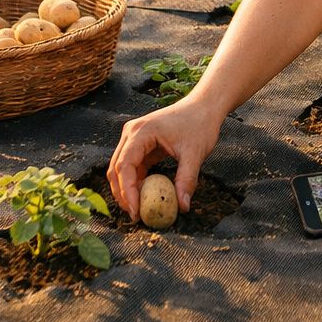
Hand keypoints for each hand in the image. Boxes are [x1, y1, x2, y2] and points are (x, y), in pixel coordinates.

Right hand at [107, 96, 224, 220]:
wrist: (204, 106)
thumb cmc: (200, 124)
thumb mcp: (195, 153)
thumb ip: (187, 180)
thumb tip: (183, 207)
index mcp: (141, 132)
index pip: (124, 166)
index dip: (127, 191)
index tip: (135, 211)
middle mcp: (131, 133)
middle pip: (116, 168)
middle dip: (123, 194)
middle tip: (135, 215)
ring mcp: (134, 138)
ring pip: (121, 169)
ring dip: (127, 189)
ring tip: (138, 210)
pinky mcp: (141, 144)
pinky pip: (132, 166)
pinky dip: (136, 182)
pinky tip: (145, 197)